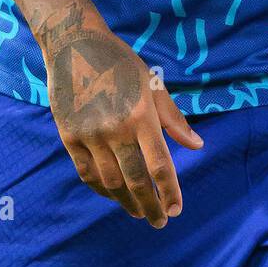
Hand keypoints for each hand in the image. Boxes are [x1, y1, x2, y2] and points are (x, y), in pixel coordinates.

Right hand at [41, 5, 202, 225]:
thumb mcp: (153, 85)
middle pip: (135, 180)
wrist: (74, 45)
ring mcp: (90, 135)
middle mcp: (116, 129)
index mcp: (141, 115)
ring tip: (139, 212)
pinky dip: (101, 189)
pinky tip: (113, 195)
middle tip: (159, 221)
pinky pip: (87, 173)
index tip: (176, 210)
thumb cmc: (120, 63)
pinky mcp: (69, 137)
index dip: (169, 191)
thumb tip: (198, 146)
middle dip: (150, 206)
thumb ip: (174, 120)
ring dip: (126, 202)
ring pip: (110, 182)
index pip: (160, 164)